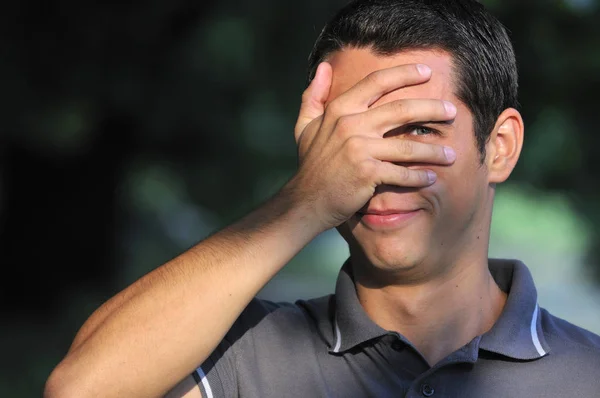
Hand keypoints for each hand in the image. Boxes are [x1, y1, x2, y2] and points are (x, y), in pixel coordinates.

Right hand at [288, 62, 456, 231]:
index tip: (427, 72)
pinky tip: (431, 178)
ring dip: (434, 151)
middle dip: (432, 109)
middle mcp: (350, 124)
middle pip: (402, 110)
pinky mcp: (367, 173)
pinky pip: (402, 173)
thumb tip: (324, 67)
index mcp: (339, 109)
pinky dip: (419, 177)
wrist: (306, 201)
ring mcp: (359, 149)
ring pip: (408, 145)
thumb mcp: (305, 126)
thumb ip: (314, 95)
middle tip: (453, 111)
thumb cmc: (310, 163)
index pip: (377, 82)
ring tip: (451, 154)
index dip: (405, 73)